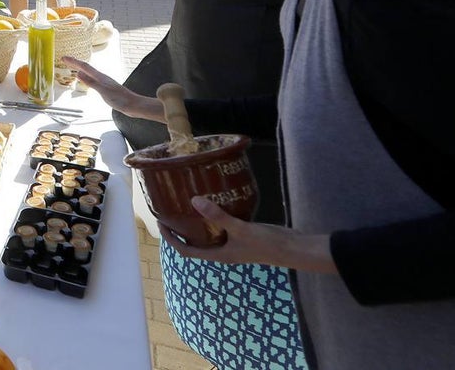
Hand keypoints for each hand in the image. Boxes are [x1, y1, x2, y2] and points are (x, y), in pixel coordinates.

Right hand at [60, 57, 165, 121]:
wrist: (132, 104)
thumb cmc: (119, 99)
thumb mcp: (103, 91)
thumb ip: (90, 82)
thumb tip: (78, 73)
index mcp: (100, 76)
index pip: (84, 66)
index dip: (73, 61)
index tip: (63, 57)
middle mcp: (101, 77)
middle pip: (86, 67)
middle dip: (75, 62)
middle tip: (64, 59)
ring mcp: (103, 82)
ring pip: (89, 72)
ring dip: (80, 68)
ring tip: (73, 66)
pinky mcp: (105, 87)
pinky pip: (91, 78)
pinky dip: (85, 76)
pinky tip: (86, 79)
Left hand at [162, 197, 336, 273]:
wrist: (293, 249)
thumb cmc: (266, 244)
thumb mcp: (240, 229)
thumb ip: (218, 216)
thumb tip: (194, 200)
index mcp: (217, 255)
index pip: (186, 249)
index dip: (171, 238)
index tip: (161, 222)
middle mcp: (221, 251)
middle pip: (194, 242)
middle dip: (180, 229)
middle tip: (170, 210)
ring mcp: (232, 245)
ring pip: (207, 234)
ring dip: (196, 223)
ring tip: (185, 205)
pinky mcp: (241, 236)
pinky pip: (221, 227)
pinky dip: (213, 218)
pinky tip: (213, 203)